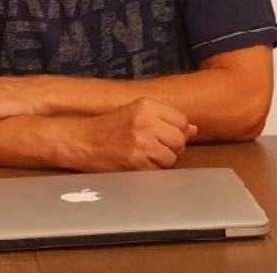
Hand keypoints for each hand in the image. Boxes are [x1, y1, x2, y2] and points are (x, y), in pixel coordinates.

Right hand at [71, 98, 197, 171]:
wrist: (83, 141)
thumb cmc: (109, 128)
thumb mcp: (136, 113)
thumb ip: (165, 118)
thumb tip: (194, 129)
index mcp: (146, 105)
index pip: (182, 120)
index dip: (178, 132)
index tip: (166, 136)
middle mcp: (145, 121)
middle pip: (179, 140)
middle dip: (172, 148)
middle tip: (156, 149)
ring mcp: (141, 142)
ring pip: (172, 157)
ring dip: (163, 161)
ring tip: (146, 156)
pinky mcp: (136, 162)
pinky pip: (159, 170)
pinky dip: (152, 171)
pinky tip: (139, 164)